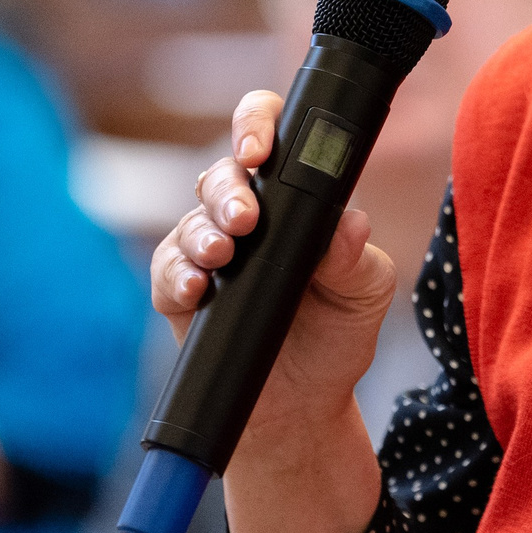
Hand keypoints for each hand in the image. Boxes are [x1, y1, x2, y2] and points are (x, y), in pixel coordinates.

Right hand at [149, 89, 398, 446]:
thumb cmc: (337, 334)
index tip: (262, 149)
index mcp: (293, 199)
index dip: (257, 125)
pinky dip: (177, 274)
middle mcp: (245, 216)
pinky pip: (166, 271)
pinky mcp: (179, 293)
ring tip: (221, 253)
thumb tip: (350, 225)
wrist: (304, 406)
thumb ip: (357, 257)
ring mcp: (209, 252)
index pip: (270, 137)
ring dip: (203, 231)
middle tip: (245, 217)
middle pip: (221, 174)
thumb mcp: (365, 293)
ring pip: (191, 218)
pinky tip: (195, 286)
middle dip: (227, 188)